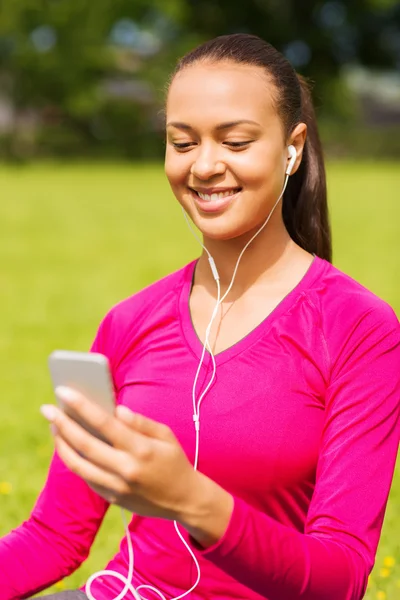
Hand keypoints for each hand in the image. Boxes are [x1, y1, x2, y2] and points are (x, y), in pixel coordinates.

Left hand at [40, 387, 201, 521]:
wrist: (184, 500)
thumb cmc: (174, 461)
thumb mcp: (165, 435)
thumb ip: (140, 422)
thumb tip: (115, 410)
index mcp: (141, 449)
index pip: (104, 423)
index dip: (81, 406)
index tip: (63, 391)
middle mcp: (126, 469)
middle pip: (85, 444)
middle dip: (62, 424)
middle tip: (47, 408)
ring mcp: (117, 487)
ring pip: (79, 465)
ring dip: (62, 444)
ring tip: (54, 426)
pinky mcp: (112, 499)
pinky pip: (87, 477)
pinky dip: (75, 460)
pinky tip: (69, 445)